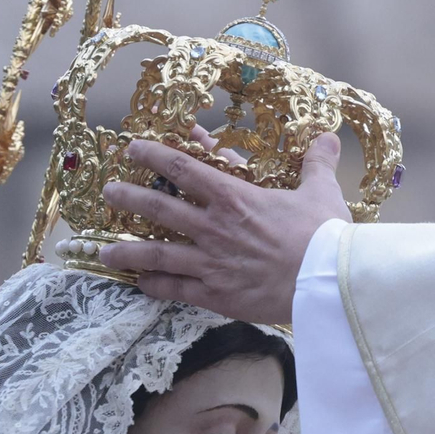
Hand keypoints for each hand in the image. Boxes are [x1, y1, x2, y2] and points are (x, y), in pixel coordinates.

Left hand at [100, 132, 348, 323]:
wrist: (328, 281)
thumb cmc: (325, 234)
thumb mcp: (322, 192)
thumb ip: (317, 164)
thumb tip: (328, 138)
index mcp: (234, 197)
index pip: (184, 169)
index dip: (155, 156)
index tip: (133, 149)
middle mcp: (213, 227)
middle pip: (159, 208)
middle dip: (129, 198)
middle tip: (109, 193)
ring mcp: (210, 263)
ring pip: (157, 253)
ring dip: (128, 250)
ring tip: (106, 250)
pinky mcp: (216, 295)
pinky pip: (177, 289)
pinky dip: (156, 286)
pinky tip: (142, 284)